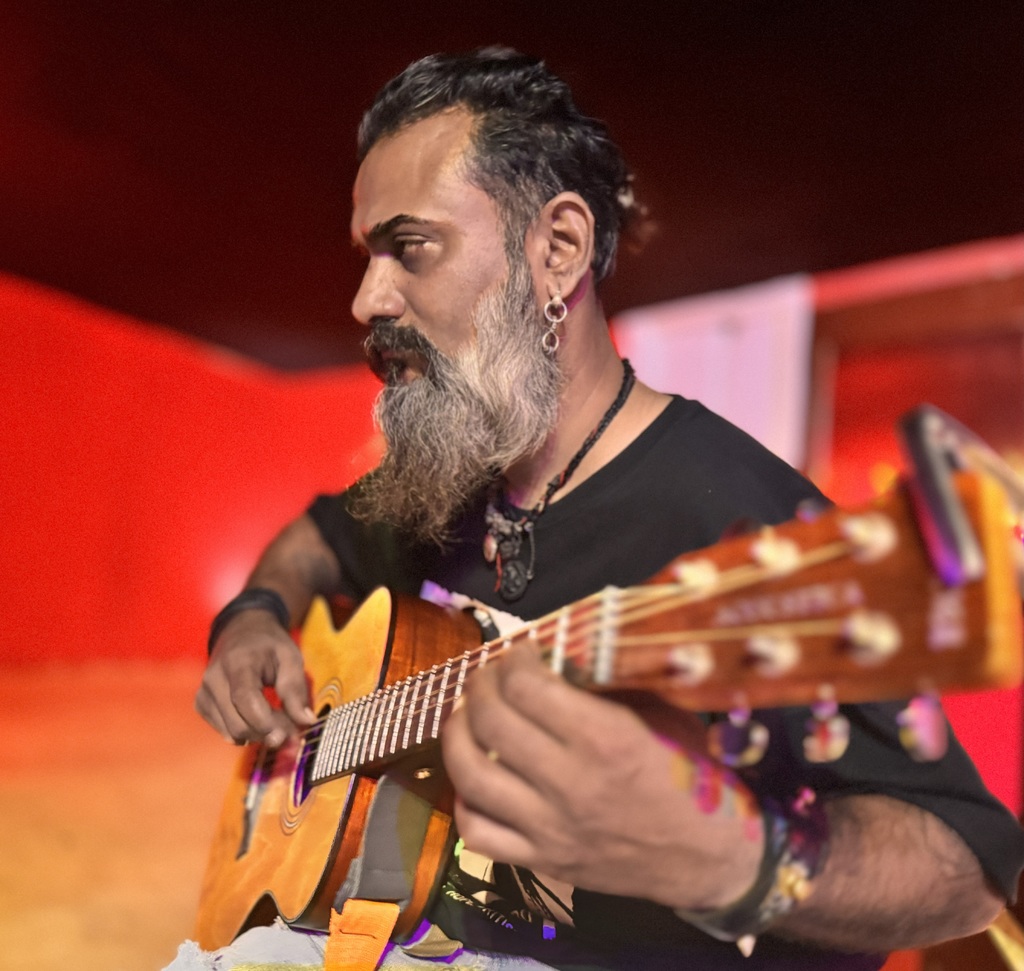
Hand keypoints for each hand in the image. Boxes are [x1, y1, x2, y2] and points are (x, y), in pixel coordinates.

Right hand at [195, 609, 314, 746]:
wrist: (242, 632)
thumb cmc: (270, 646)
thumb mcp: (290, 658)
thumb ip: (296, 690)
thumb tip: (306, 722)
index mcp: (238, 662)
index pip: (245, 700)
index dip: (267, 723)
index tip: (289, 734)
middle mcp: (214, 678)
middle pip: (237, 723)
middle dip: (267, 733)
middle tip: (290, 729)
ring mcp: (204, 692)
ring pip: (230, 732)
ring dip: (257, 735)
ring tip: (276, 721)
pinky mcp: (201, 704)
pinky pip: (224, 731)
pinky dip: (244, 733)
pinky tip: (257, 719)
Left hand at [441, 644, 763, 910]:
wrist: (709, 859)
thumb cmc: (690, 776)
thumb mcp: (664, 715)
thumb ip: (611, 684)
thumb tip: (562, 650)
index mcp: (606, 739)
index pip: (527, 687)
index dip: (514, 658)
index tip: (521, 651)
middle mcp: (571, 783)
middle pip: (491, 723)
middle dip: (480, 686)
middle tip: (489, 676)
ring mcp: (551, 828)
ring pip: (472, 777)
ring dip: (456, 735)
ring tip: (466, 715)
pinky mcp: (542, 862)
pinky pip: (478, 833)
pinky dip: (464, 801)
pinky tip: (474, 778)